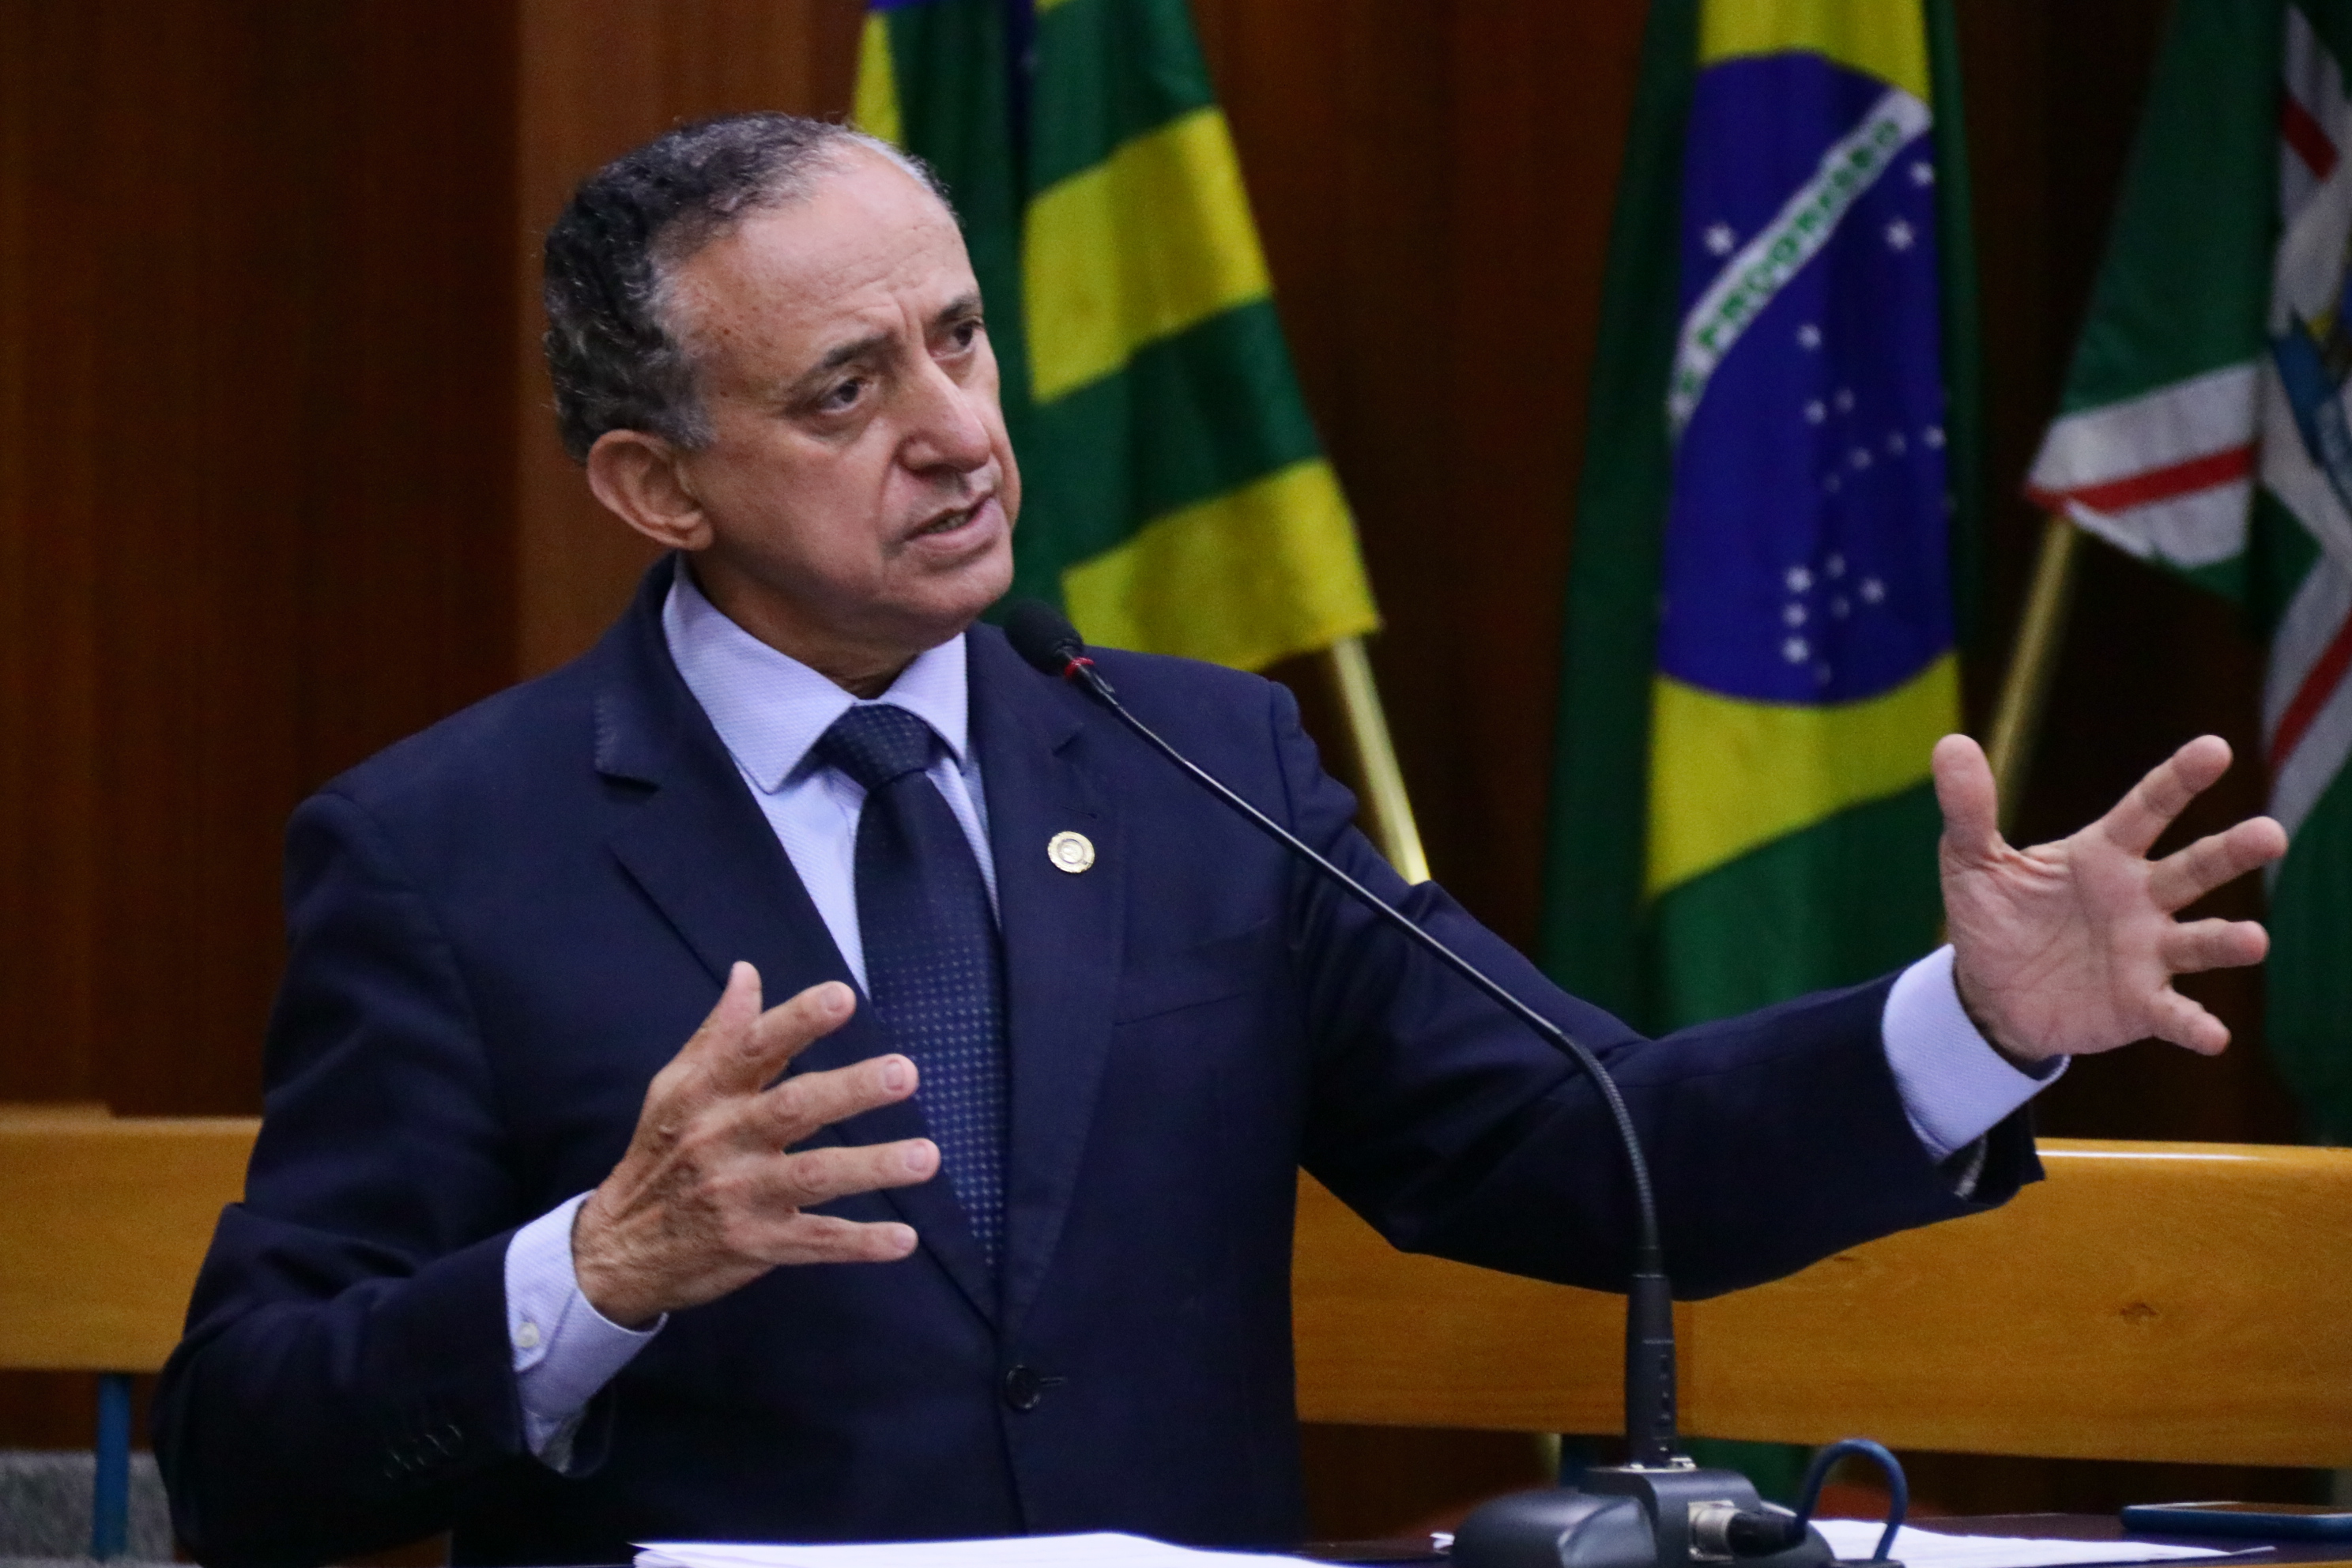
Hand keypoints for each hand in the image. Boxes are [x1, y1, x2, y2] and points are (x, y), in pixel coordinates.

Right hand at [572, 963, 936, 1326]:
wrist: (617, 1251)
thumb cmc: (661, 1155)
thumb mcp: (675, 1090)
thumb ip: (719, 1033)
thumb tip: (748, 972)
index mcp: (707, 1094)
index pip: (755, 1047)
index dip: (798, 1020)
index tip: (843, 996)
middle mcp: (724, 1140)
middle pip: (794, 1108)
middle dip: (851, 1090)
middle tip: (905, 1072)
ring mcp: (741, 1196)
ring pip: (815, 1176)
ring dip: (873, 1166)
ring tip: (927, 1156)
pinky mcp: (756, 1244)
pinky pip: (816, 1242)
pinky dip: (861, 1242)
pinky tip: (905, 1238)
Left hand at [1934, 733, 2286, 1064]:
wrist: (1988, 993)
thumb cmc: (1994, 916)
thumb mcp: (1971, 861)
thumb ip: (1969, 809)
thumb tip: (1951, 742)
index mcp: (2103, 855)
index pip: (2147, 809)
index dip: (2179, 779)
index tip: (2216, 749)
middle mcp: (2140, 899)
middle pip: (2195, 868)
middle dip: (2232, 852)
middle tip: (2270, 834)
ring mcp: (2147, 952)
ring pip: (2199, 941)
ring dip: (2228, 941)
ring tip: (2253, 940)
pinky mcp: (2140, 1005)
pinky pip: (2174, 1014)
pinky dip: (2194, 1025)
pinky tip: (2213, 1036)